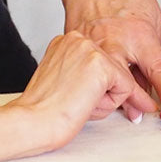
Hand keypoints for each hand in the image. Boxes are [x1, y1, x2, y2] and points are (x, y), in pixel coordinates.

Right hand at [10, 31, 136, 151]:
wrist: (33, 122)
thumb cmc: (43, 111)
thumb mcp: (64, 81)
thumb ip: (83, 73)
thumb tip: (105, 82)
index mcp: (67, 42)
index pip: (100, 64)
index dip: (92, 88)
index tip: (75, 95)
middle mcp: (79, 39)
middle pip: (113, 70)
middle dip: (101, 93)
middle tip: (74, 102)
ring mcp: (90, 49)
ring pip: (121, 79)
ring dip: (105, 99)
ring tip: (77, 102)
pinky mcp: (101, 65)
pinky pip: (127, 89)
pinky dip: (110, 104)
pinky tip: (86, 104)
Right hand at [59, 0, 160, 115]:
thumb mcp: (151, 20)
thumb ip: (151, 51)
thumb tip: (152, 82)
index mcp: (138, 34)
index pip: (158, 72)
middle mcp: (113, 42)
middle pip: (125, 84)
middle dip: (134, 103)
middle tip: (142, 115)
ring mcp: (91, 46)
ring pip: (102, 82)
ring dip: (112, 96)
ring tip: (122, 108)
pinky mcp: (75, 46)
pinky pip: (85, 71)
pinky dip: (93, 81)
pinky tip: (98, 88)